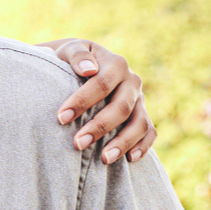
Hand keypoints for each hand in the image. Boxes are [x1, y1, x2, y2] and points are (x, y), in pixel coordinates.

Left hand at [40, 38, 157, 163]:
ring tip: (104, 159)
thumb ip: (78, 56)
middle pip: (121, 107)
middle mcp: (132, 81)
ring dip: (123, 142)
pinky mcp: (142, 115)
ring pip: (139, 123)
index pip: (101, 84)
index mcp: (115, 64)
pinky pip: (150, 132)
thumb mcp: (71, 50)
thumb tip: (88, 69)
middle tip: (77, 144)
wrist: (85, 65)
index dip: (82, 101)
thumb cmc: (72, 60)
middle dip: (100, 127)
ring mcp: (139, 100)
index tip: (61, 118)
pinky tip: (129, 159)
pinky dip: (143, 146)